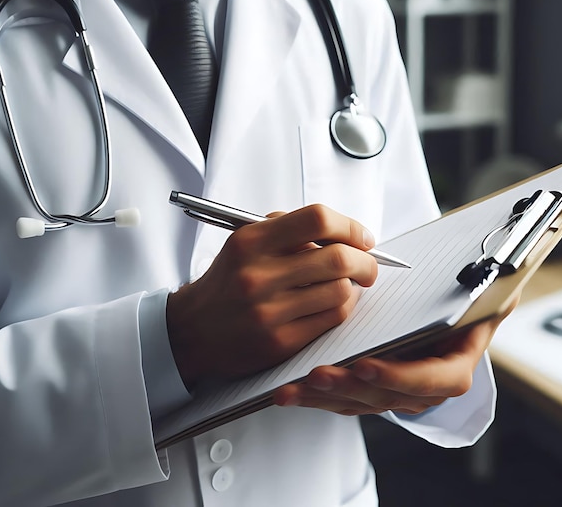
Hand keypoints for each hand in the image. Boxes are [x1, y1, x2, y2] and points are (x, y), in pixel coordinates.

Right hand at [167, 204, 378, 390]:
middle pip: (338, 258)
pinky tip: (337, 302)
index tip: (362, 237)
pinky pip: (332, 319)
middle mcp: (258, 274)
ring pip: (341, 291)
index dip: (349, 226)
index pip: (317, 219)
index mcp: (251, 241)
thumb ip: (289, 229)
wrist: (193, 330)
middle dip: (365, 260)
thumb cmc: (229, 281)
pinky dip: (344, 307)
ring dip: (355, 286)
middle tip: (368, 263)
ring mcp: (269, 311)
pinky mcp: (280, 341)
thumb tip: (345, 233)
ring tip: (348, 284)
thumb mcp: (246, 242)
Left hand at [273, 294, 519, 414]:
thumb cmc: (465, 292)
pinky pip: (347, 395)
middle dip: (350, 388)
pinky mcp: (373, 384)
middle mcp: (427, 383)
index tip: (366, 366)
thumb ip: (488, 290)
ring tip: (292, 388)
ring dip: (326, 396)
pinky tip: (291, 389)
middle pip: (388, 396)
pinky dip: (319, 394)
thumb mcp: (483, 288)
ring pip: (362, 400)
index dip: (400, 377)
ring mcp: (398, 388)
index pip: (434, 380)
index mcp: (456, 362)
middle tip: (316, 375)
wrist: (452, 299)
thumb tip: (500, 283)